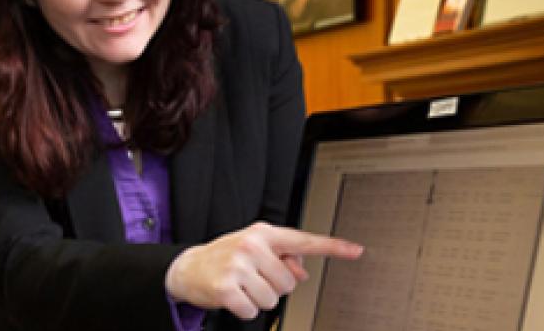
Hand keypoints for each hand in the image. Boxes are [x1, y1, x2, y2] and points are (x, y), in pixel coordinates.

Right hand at [164, 222, 362, 318]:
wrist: (188, 268)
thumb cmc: (225, 258)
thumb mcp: (254, 250)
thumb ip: (282, 258)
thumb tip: (301, 273)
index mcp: (263, 234)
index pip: (303, 241)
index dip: (333, 247)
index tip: (356, 250)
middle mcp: (251, 246)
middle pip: (288, 283)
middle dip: (273, 286)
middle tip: (253, 278)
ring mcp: (238, 266)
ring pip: (273, 299)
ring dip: (259, 299)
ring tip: (242, 287)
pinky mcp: (227, 288)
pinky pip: (253, 311)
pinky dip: (245, 310)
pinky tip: (233, 297)